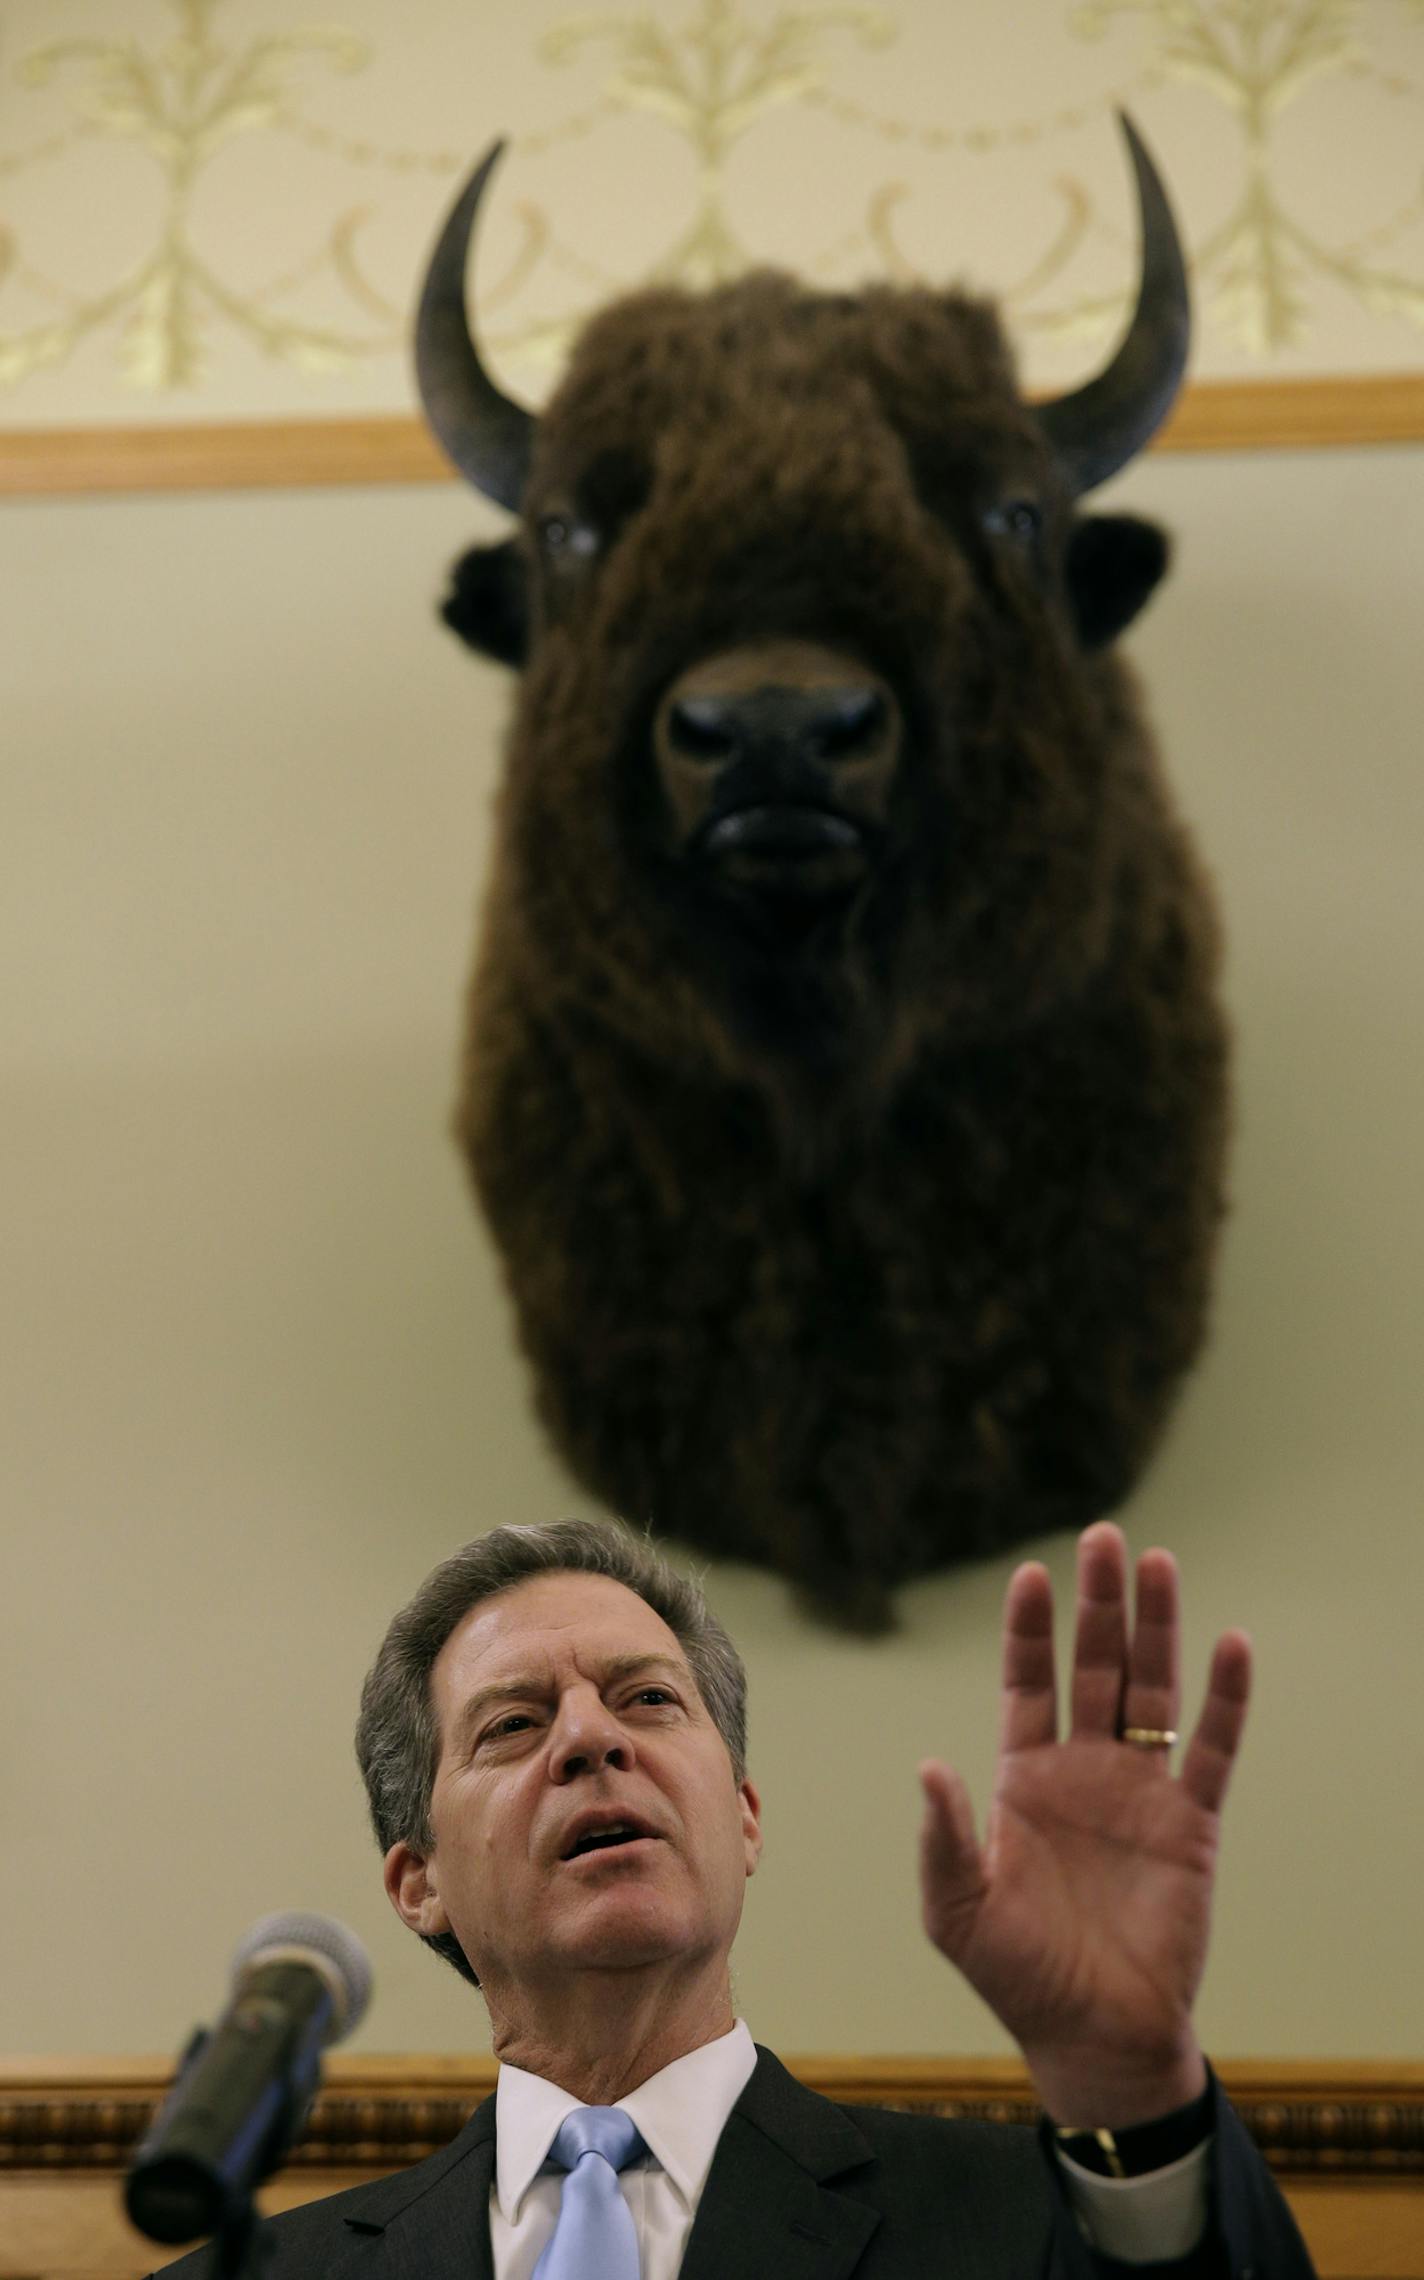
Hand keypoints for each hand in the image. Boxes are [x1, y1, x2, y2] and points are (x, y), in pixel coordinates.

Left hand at [919, 1521, 1250, 2127]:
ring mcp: (1140, 1791)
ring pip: (1151, 1690)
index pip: (1027, 1681)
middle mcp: (1084, 1770)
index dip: (1030, 1631)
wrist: (1093, 2036)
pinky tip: (1229, 1646)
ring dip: (1157, 1628)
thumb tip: (930, 1766)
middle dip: (1098, 1604)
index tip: (1031, 1575)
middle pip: (1095, 1667)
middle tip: (1102, 1537)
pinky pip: (1210, 1749)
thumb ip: (945, 1839)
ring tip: (1158, 1563)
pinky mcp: (1191, 1823)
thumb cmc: (1017, 1975)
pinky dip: (1223, 1700)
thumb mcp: (957, 1909)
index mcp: (1025, 1778)